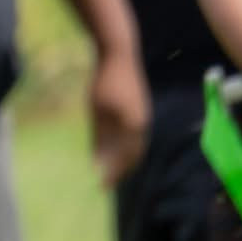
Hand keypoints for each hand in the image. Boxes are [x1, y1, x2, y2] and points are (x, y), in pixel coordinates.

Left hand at [88, 51, 148, 187]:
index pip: (125, 159)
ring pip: (136, 145)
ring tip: (111, 169)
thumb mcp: (99, 111)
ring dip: (125, 159)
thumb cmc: (106, 82)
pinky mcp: (138, 108)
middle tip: (107, 182)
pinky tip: (114, 146)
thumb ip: (100, 136)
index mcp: (135, 128)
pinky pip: (134, 134)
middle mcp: (142, 125)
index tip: (101, 186)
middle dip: (121, 170)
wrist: (119, 54)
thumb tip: (99, 162)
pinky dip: (125, 146)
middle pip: (134, 155)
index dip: (114, 173)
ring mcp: (142, 115)